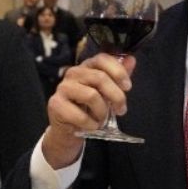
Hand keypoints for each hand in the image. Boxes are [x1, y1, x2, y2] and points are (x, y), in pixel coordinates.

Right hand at [41, 53, 135, 167]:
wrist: (68, 129)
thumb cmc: (88, 108)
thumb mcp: (106, 92)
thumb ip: (118, 76)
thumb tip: (131, 59)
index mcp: (86, 66)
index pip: (102, 59)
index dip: (118, 71)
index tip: (128, 87)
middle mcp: (73, 73)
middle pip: (100, 78)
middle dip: (116, 96)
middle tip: (121, 110)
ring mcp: (63, 87)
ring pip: (91, 96)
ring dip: (102, 112)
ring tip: (102, 119)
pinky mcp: (55, 104)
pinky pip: (80, 115)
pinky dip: (90, 124)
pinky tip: (90, 126)